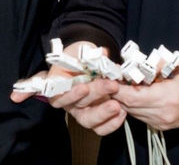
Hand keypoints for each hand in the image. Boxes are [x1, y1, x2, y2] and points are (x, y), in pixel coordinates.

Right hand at [10, 41, 126, 135]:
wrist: (91, 65)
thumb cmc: (81, 57)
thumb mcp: (82, 49)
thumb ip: (89, 52)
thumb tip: (102, 53)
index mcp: (58, 83)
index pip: (56, 93)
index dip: (68, 93)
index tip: (83, 87)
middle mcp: (68, 100)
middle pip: (76, 104)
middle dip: (95, 94)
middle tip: (111, 85)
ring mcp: (80, 111)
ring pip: (87, 119)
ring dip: (102, 113)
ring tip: (116, 105)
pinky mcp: (94, 120)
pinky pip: (100, 128)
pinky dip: (112, 123)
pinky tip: (121, 112)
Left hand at [113, 67, 178, 130]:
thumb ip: (156, 63)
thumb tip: (136, 62)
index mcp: (168, 97)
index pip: (132, 96)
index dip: (117, 88)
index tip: (109, 78)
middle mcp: (163, 113)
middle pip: (129, 105)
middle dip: (118, 93)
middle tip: (111, 79)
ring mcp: (162, 122)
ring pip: (133, 112)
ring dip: (125, 100)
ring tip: (121, 85)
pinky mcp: (162, 125)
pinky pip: (141, 116)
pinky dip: (134, 106)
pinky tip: (135, 94)